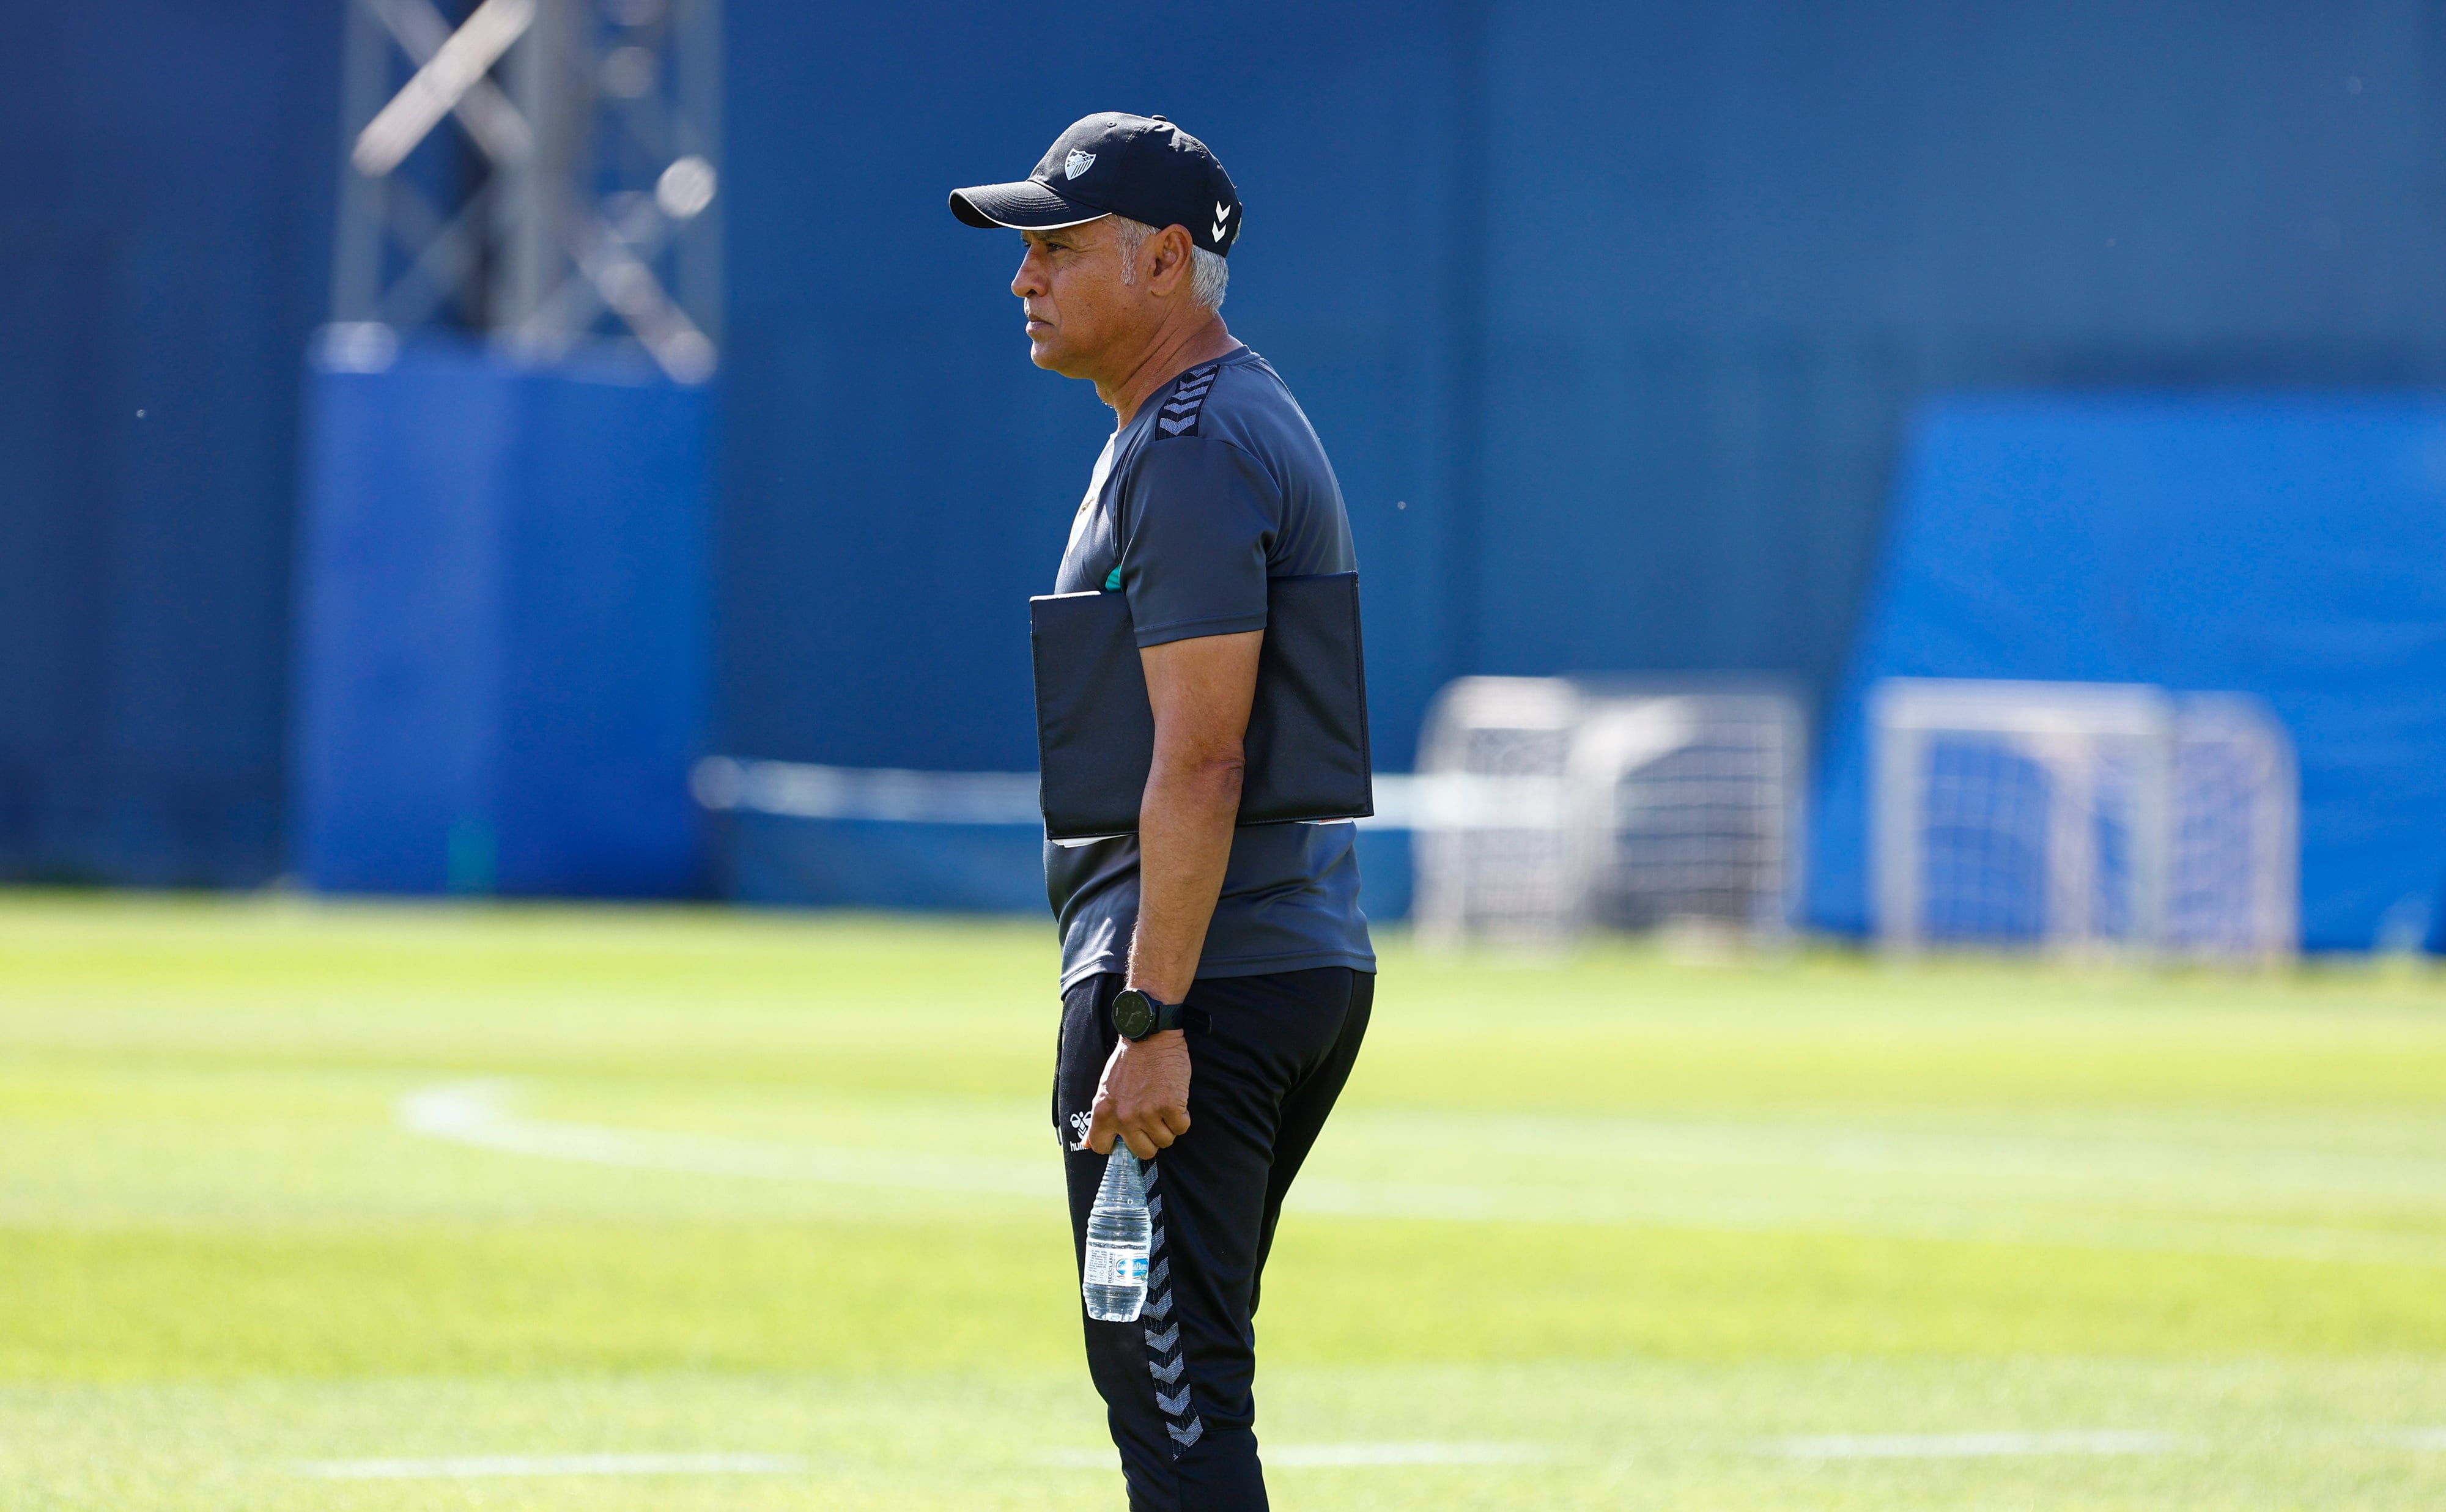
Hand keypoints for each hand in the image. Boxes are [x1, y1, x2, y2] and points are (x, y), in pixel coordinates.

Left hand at [1083, 1030, 1191, 1158]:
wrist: (1149, 1035)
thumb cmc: (1128, 1060)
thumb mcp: (1104, 1089)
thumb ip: (1099, 1118)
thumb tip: (1088, 1143)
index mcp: (1103, 1113)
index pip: (1101, 1147)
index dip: (1116, 1146)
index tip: (1126, 1138)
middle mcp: (1124, 1117)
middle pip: (1143, 1151)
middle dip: (1151, 1139)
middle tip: (1153, 1120)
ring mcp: (1148, 1113)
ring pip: (1165, 1141)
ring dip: (1168, 1127)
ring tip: (1164, 1106)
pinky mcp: (1171, 1107)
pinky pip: (1181, 1127)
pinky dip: (1182, 1117)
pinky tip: (1176, 1101)